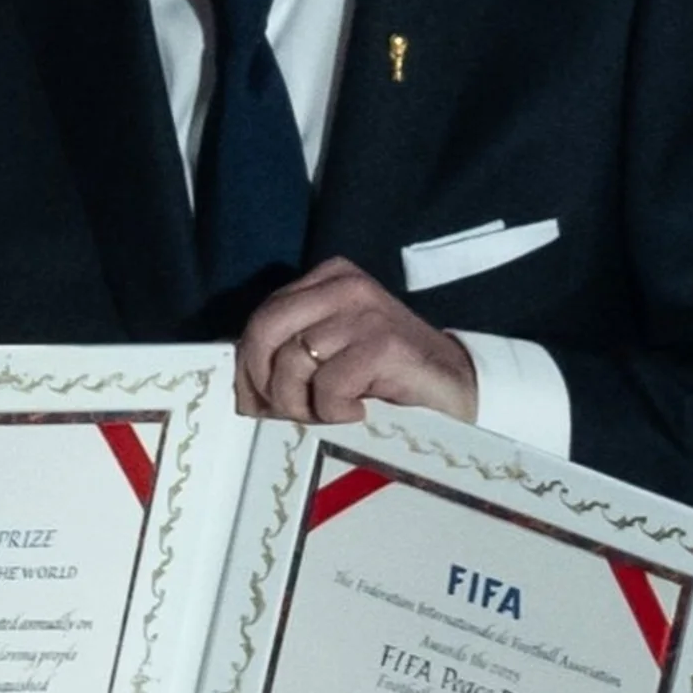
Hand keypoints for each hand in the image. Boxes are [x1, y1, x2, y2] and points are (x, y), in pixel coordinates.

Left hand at [237, 257, 477, 424]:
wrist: (453, 389)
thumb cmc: (382, 378)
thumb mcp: (327, 358)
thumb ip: (284, 359)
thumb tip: (239, 392)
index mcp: (326, 280)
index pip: (260, 320)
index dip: (249, 369)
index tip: (260, 402)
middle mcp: (345, 286)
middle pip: (264, 332)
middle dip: (265, 383)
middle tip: (292, 411)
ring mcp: (366, 311)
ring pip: (292, 362)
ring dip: (302, 405)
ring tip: (332, 411)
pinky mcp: (384, 342)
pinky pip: (328, 385)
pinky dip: (334, 411)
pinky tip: (358, 411)